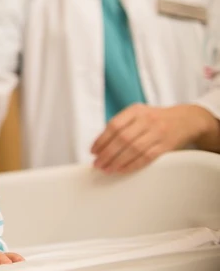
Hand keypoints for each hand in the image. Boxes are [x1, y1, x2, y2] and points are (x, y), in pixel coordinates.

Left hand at [91, 104, 212, 173]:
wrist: (186, 120)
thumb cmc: (155, 118)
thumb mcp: (138, 113)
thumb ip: (121, 124)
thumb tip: (100, 144)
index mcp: (135, 110)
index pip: (114, 125)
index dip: (101, 140)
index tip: (93, 151)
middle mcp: (146, 120)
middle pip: (122, 139)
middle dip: (107, 153)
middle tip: (97, 163)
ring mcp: (157, 133)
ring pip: (134, 150)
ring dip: (117, 161)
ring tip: (106, 169)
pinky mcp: (166, 146)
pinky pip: (146, 157)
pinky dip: (132, 165)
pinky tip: (122, 169)